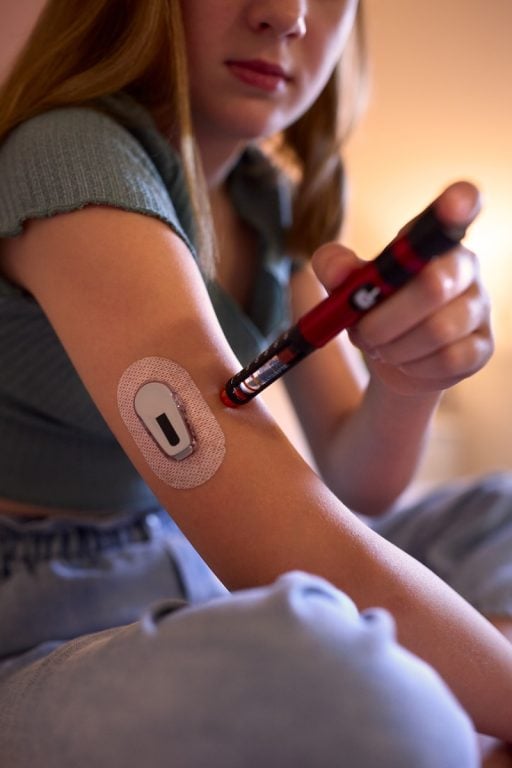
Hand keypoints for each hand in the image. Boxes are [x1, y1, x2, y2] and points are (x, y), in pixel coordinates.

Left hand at [311, 182, 493, 395]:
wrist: (391, 358)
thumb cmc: (374, 309)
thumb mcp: (347, 284)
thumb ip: (335, 268)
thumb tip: (338, 274)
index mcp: (430, 239)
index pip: (462, 205)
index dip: (461, 202)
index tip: (454, 203)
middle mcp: (464, 266)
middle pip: (434, 285)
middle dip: (384, 319)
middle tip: (363, 331)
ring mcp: (479, 306)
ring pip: (438, 330)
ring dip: (394, 347)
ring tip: (380, 347)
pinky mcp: (481, 347)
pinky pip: (447, 359)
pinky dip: (413, 366)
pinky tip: (404, 361)